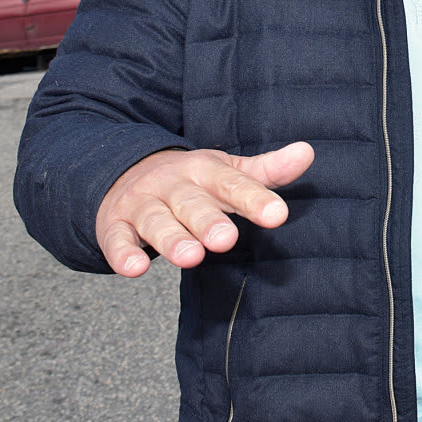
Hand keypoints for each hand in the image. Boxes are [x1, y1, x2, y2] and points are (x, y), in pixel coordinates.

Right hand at [95, 143, 314, 276]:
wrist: (125, 172)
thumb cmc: (191, 181)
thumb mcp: (227, 171)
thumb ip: (266, 170)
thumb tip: (307, 152)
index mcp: (204, 170)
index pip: (232, 183)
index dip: (255, 199)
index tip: (278, 215)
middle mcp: (172, 185)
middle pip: (192, 203)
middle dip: (208, 221)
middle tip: (227, 240)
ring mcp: (141, 204)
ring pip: (156, 222)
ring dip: (172, 240)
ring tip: (191, 257)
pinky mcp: (114, 225)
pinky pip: (117, 240)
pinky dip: (123, 254)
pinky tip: (135, 269)